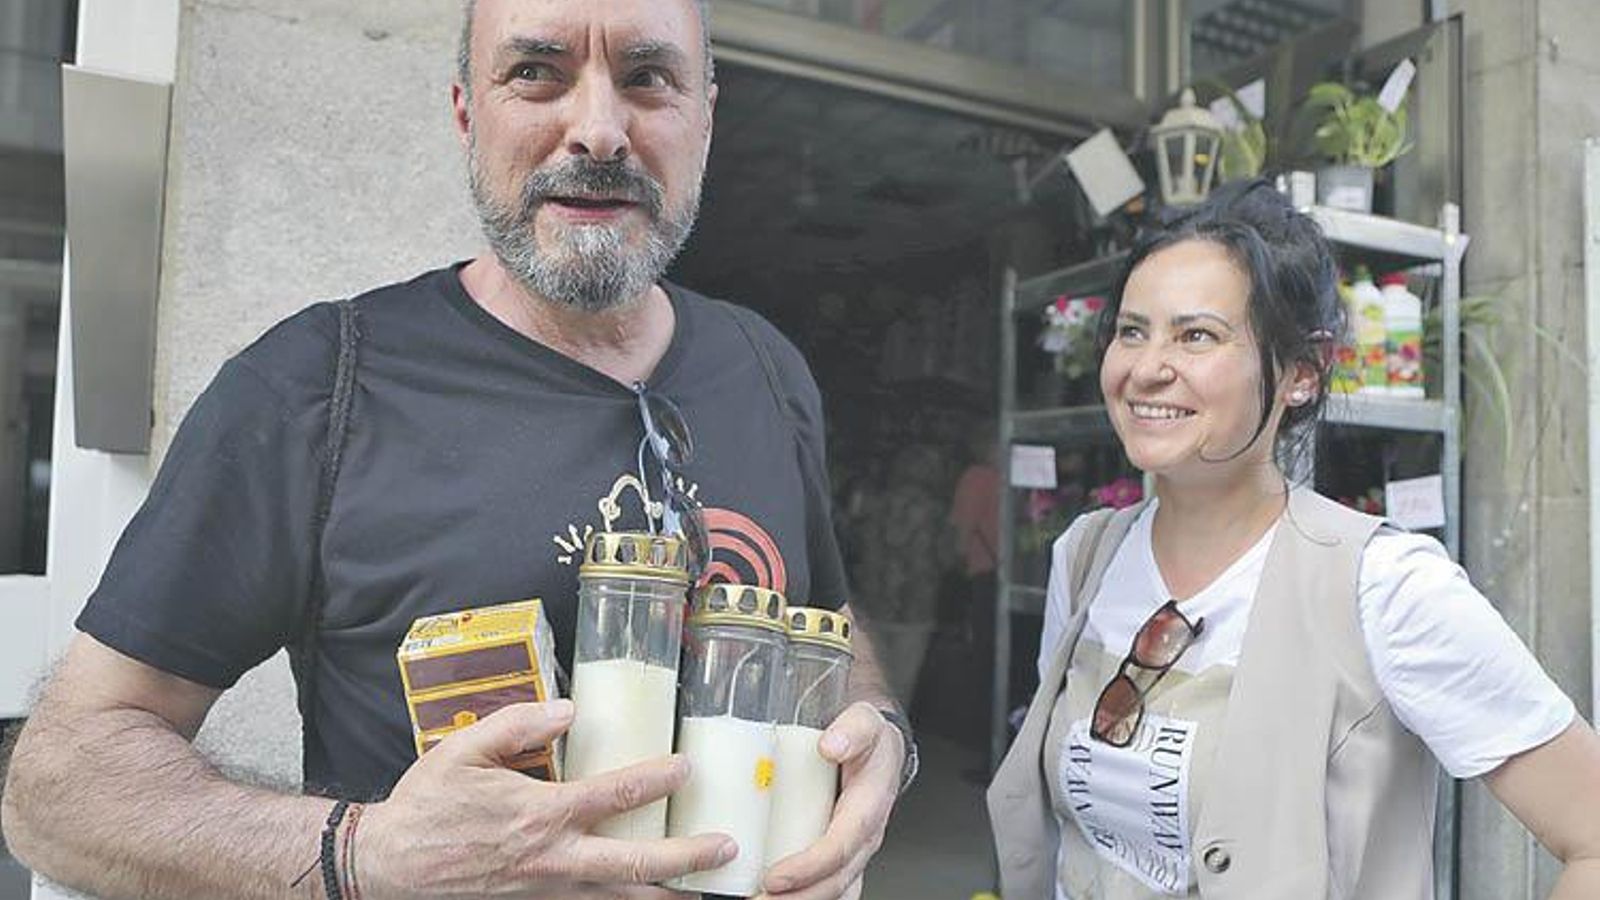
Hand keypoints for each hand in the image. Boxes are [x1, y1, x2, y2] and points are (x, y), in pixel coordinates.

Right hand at [358, 700, 735, 899]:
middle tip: (728, 848)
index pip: (615, 795)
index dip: (657, 780)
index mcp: (541, 814)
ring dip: (665, 893)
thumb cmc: (426, 805)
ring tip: (707, 891)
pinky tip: (647, 897)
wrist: (389, 866)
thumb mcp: (463, 752)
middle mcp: (553, 858)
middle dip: (686, 857)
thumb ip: (517, 725)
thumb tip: (567, 709)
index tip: (687, 767)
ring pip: (619, 896)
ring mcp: (547, 890)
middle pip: (635, 863)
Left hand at [757, 702, 902, 899]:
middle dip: (798, 898)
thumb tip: (830, 745)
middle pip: (835, 882)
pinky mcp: (842, 855)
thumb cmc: (870, 739)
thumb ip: (852, 730)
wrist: (880, 747)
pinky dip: (805, 898)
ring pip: (834, 891)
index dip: (809, 867)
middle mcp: (864, 837)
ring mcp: (854, 850)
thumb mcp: (865, 722)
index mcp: (869, 807)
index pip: (840, 847)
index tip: (775, 878)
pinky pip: (829, 888)